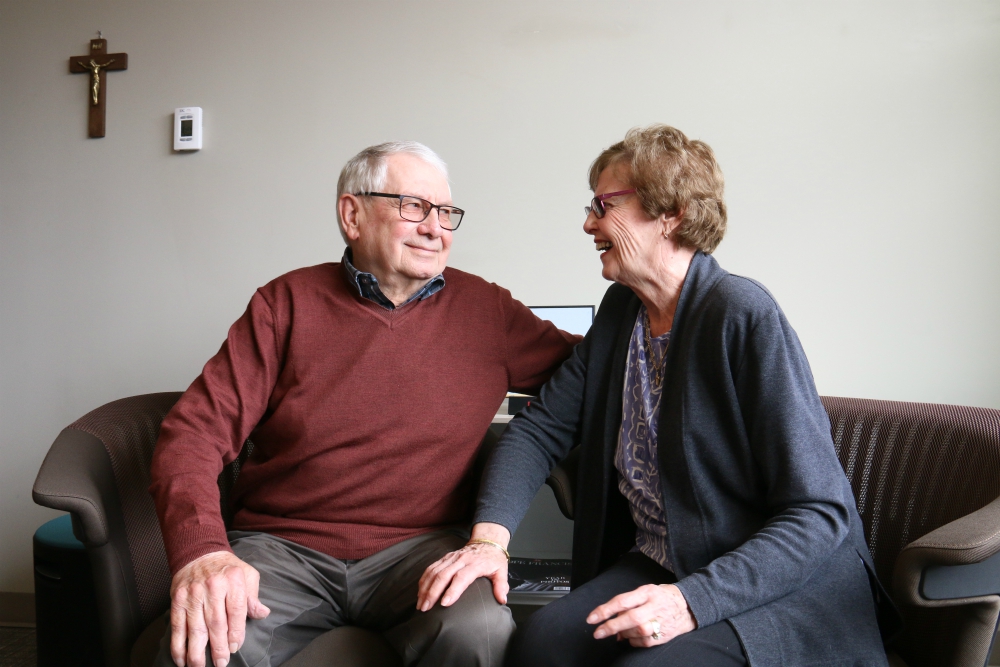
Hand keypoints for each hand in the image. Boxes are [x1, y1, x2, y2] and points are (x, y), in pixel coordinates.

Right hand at [169, 550, 270, 666]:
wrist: (200, 552)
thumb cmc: (227, 568)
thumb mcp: (247, 575)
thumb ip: (254, 597)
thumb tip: (262, 614)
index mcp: (233, 580)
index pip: (236, 611)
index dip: (236, 633)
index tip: (235, 648)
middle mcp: (212, 587)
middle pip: (216, 623)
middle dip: (218, 647)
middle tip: (221, 663)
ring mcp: (193, 594)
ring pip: (195, 628)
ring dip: (196, 651)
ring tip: (199, 666)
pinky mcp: (178, 600)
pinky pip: (177, 626)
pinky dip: (178, 645)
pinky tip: (181, 659)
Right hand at [416, 522, 510, 610]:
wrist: (486, 542)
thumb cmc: (493, 559)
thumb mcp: (501, 571)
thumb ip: (501, 585)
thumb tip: (501, 599)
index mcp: (475, 564)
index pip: (461, 577)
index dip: (452, 591)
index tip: (444, 603)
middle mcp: (461, 560)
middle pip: (443, 575)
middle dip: (432, 593)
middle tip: (426, 608)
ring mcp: (451, 558)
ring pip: (434, 572)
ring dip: (425, 588)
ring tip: (420, 603)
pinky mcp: (445, 558)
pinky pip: (431, 568)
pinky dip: (424, 580)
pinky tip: (420, 592)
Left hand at [587, 583, 695, 647]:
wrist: (689, 606)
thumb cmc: (661, 597)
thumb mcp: (646, 591)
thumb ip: (628, 603)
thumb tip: (611, 620)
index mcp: (647, 592)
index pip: (622, 601)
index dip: (605, 610)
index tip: (591, 619)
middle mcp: (654, 606)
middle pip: (630, 618)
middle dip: (611, 626)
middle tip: (598, 633)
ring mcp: (660, 621)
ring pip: (637, 631)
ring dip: (624, 634)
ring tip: (620, 632)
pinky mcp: (664, 635)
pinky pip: (644, 642)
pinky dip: (633, 641)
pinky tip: (631, 638)